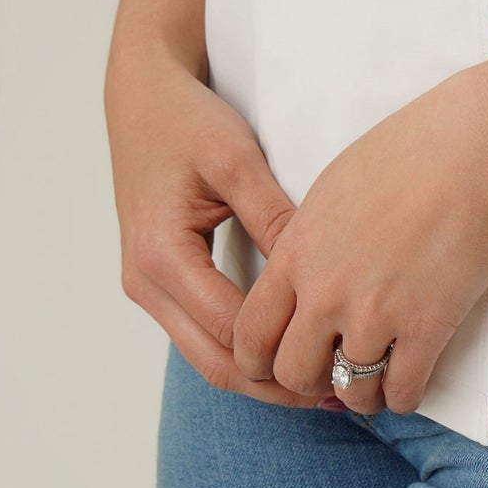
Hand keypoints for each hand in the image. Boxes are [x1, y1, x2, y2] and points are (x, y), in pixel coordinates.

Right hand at [105, 40, 335, 410]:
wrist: (141, 97)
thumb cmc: (187, 121)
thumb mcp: (235, 160)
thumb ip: (274, 217)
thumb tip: (320, 274)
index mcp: (162, 256)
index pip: (232, 331)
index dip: (289, 354)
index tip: (345, 358)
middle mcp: (146, 283)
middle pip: (217, 364)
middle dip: (279, 384)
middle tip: (345, 390)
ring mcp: (147, 288)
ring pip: (207, 357)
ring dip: (262, 374)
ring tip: (327, 380)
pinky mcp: (158, 282)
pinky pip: (201, 333)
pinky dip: (244, 349)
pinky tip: (290, 345)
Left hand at [231, 68, 487, 417]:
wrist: (468, 149)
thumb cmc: (405, 152)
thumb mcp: (329, 190)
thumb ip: (306, 241)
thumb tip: (301, 275)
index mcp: (296, 253)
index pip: (250, 334)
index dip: (258, 360)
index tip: (274, 364)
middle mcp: (325, 292)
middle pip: (292, 373)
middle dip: (308, 380)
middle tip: (328, 372)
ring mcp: (374, 313)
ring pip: (349, 391)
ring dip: (360, 394)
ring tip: (373, 382)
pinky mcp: (425, 327)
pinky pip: (401, 393)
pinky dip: (402, 396)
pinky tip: (408, 380)